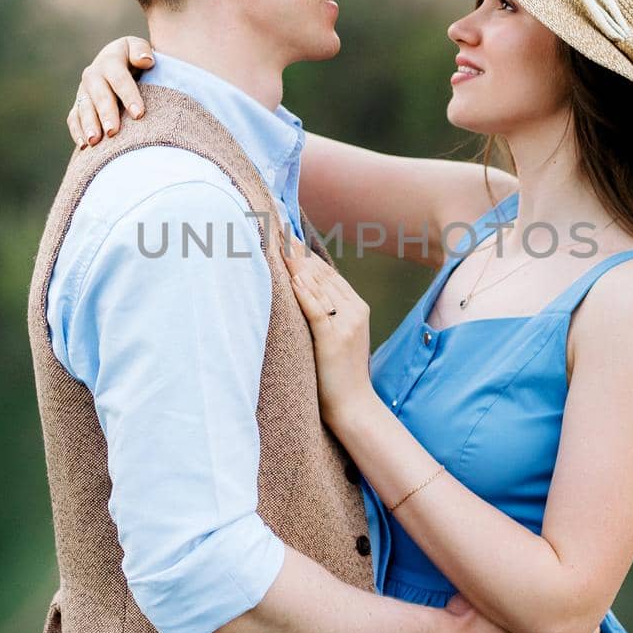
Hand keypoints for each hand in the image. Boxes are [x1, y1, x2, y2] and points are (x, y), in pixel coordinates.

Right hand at [68, 36, 153, 146]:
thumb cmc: (134, 59)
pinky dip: (77, 131)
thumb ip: (141, 51)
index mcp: (110, 61)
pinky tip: (84, 146)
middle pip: (99, 95)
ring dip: (88, 125)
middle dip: (105, 113)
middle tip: (112, 131)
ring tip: (95, 141)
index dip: (128, 95)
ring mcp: (83, 91)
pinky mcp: (78, 105)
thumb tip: (145, 61)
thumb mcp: (138, 49)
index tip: (139, 114)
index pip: (119, 78)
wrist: (115, 63)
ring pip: (84, 108)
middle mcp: (93, 75)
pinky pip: (73, 118)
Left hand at [278, 228, 372, 419]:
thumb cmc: (339, 374)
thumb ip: (327, 312)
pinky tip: (290, 276)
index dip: (304, 252)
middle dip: (297, 251)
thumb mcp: (338, 336)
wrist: (353, 405)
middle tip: (275, 227)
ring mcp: (347, 323)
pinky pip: (316, 309)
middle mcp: (355, 310)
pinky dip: (302, 291)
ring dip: (295, 264)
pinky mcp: (334, 338)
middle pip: (321, 273)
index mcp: (357, 306)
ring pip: (318, 286)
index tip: (285, 233)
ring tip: (277, 243)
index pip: (326, 272)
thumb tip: (301, 291)